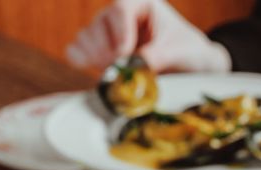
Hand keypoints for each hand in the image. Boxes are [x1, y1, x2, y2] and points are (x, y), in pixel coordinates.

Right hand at [66, 0, 230, 72]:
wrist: (185, 67)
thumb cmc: (185, 51)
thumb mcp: (177, 52)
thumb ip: (154, 57)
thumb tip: (129, 68)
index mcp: (140, 2)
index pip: (119, 8)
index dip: (120, 32)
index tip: (126, 54)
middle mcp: (118, 14)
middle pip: (97, 25)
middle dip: (109, 52)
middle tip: (125, 68)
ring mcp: (104, 31)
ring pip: (84, 39)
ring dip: (98, 59)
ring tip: (118, 71)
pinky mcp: (96, 50)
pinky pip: (75, 51)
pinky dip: (82, 62)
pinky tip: (100, 70)